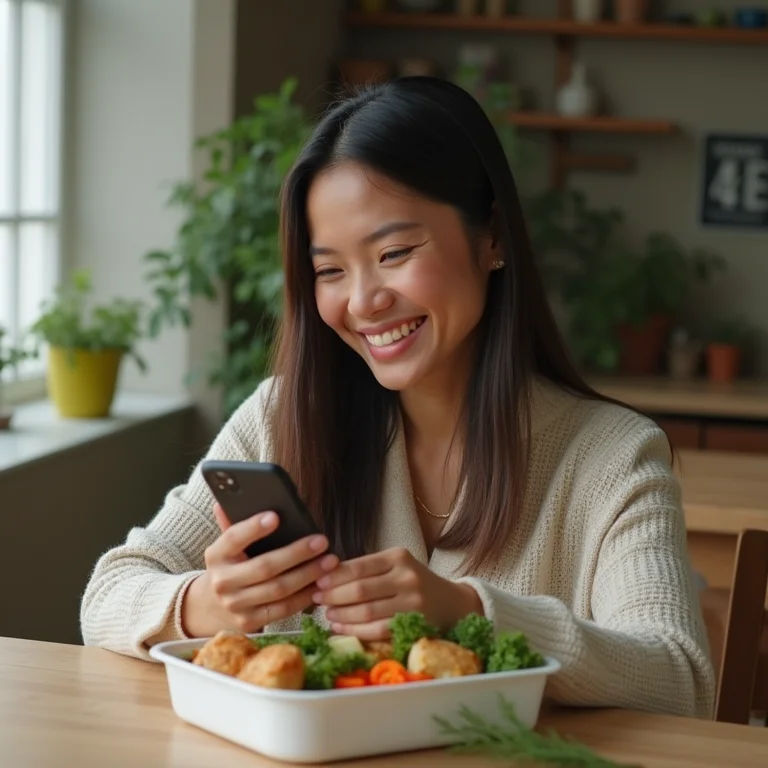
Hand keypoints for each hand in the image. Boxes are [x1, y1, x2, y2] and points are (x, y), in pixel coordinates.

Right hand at [181, 504, 338, 636]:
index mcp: (216, 555)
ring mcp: (236, 605)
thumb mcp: (227, 546)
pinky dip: (305, 596)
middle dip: (297, 553)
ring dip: (308, 574)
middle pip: (265, 566)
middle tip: (321, 541)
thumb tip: (227, 499)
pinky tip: (321, 583)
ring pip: (279, 589)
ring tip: (329, 561)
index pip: (233, 537)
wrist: (211, 607)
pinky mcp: (250, 622)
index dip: (254, 527)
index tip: (276, 516)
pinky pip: (284, 609)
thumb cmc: (230, 566)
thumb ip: (233, 523)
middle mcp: (222, 582)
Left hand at [311, 547, 482, 640]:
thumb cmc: (414, 583)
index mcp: (398, 557)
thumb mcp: (395, 566)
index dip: (334, 576)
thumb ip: (367, 569)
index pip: (358, 566)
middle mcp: (406, 577)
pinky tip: (341, 629)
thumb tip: (326, 576)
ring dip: (341, 615)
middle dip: (333, 597)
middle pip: (360, 589)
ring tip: (327, 615)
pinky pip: (377, 630)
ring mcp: (412, 602)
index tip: (317, 582)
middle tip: (316, 600)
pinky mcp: (413, 623)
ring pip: (366, 611)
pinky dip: (355, 631)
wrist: (452, 603)